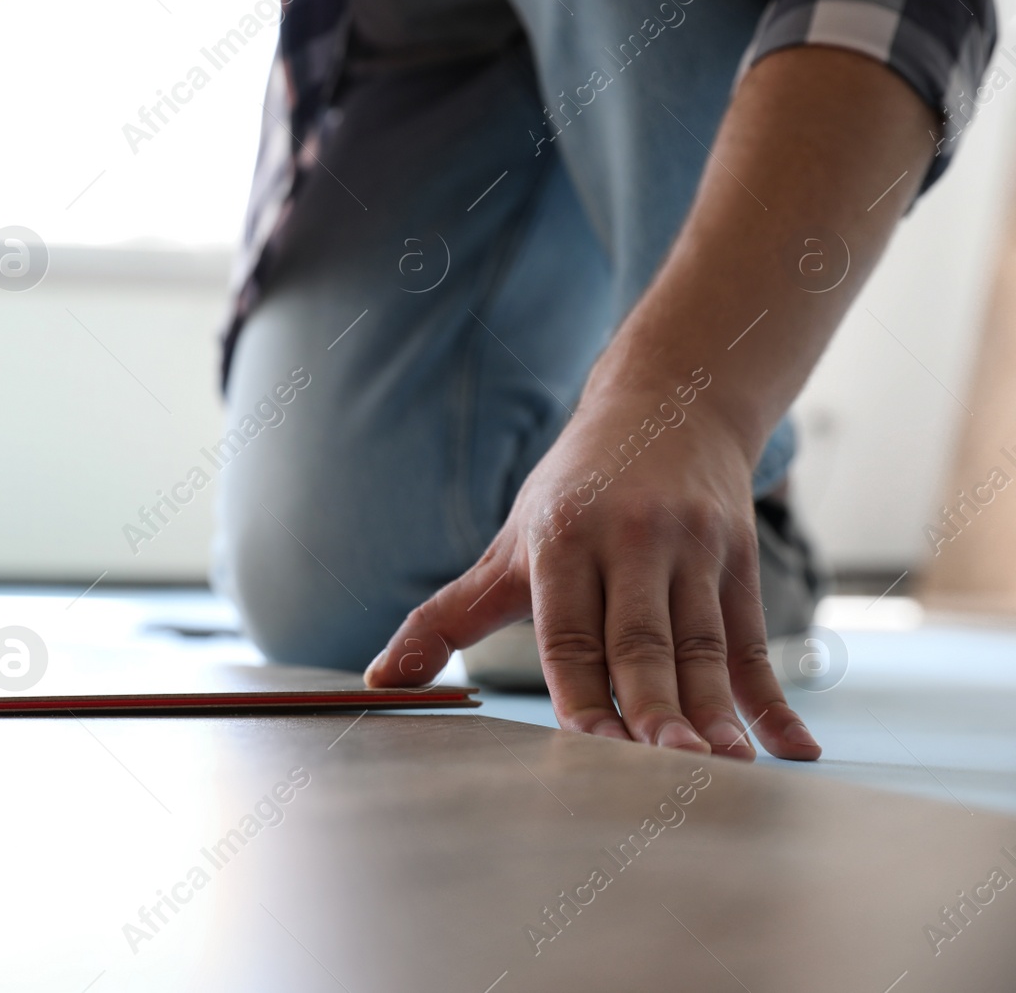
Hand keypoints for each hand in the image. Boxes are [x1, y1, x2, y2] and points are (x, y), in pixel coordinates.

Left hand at [363, 382, 819, 760]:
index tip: (589, 748)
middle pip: (643, 642)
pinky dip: (775, 702)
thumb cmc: (571, 494)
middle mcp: (633, 541)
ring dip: (719, 714)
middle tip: (672, 768)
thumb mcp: (505, 548)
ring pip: (706, 647)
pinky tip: (795, 750)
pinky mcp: (741, 562)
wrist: (665, 405)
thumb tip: (380, 681)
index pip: (571, 631)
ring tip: (728, 771)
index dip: (581, 691)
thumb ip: (443, 619)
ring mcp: (694, 550)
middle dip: (656, 708)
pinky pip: (757, 645)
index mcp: (564, 539)